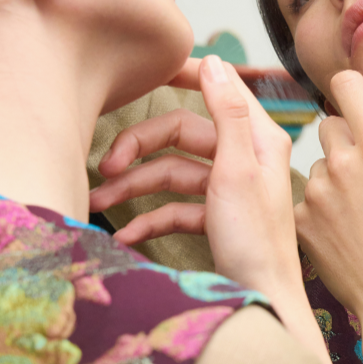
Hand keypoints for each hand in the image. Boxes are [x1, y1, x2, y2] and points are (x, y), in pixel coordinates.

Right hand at [91, 57, 301, 296]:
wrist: (263, 301)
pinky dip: (150, 219)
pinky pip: (176, 209)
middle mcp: (245, 157)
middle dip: (140, 149)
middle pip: (182, 135)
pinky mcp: (217, 218)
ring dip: (135, 187)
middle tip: (106, 167)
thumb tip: (212, 61)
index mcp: (258, 139)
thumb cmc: (257, 241)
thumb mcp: (238, 170)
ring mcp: (229, 189)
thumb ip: (226, 114)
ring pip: (172, 173)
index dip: (183, 77)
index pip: (217, 91)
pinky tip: (126, 234)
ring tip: (99, 203)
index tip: (144, 71)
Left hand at [295, 69, 362, 363]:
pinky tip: (347, 229)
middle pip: (330, 124)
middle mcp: (341, 164)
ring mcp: (316, 194)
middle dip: (349, 136)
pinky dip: (322, 205)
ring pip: (318, 162)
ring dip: (335, 172)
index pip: (346, 86)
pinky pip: (306, 196)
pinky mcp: (300, 222)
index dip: (355, 88)